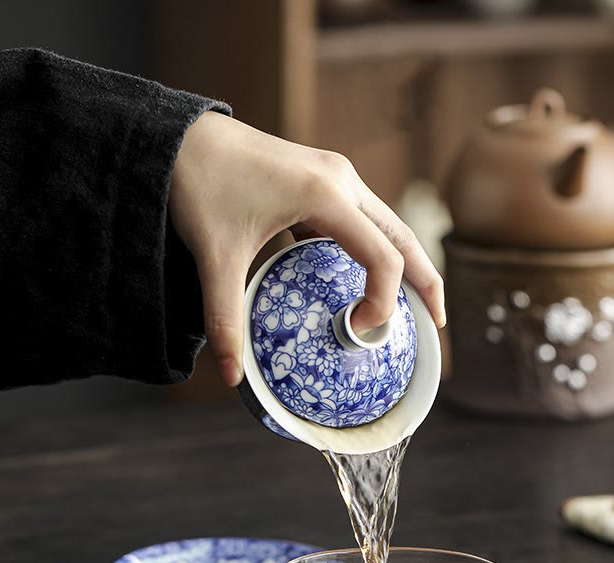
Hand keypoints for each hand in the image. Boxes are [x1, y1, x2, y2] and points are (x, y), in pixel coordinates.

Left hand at [169, 112, 445, 386]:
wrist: (177, 135)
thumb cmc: (198, 184)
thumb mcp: (215, 256)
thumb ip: (225, 317)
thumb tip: (233, 376)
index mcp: (327, 195)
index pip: (383, 257)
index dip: (383, 302)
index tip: (356, 332)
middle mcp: (342, 181)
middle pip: (403, 237)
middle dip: (426, 281)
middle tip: (437, 324)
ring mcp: (335, 175)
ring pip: (387, 226)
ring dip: (404, 263)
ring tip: (413, 302)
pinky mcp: (322, 178)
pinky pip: (362, 219)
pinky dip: (374, 250)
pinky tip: (366, 276)